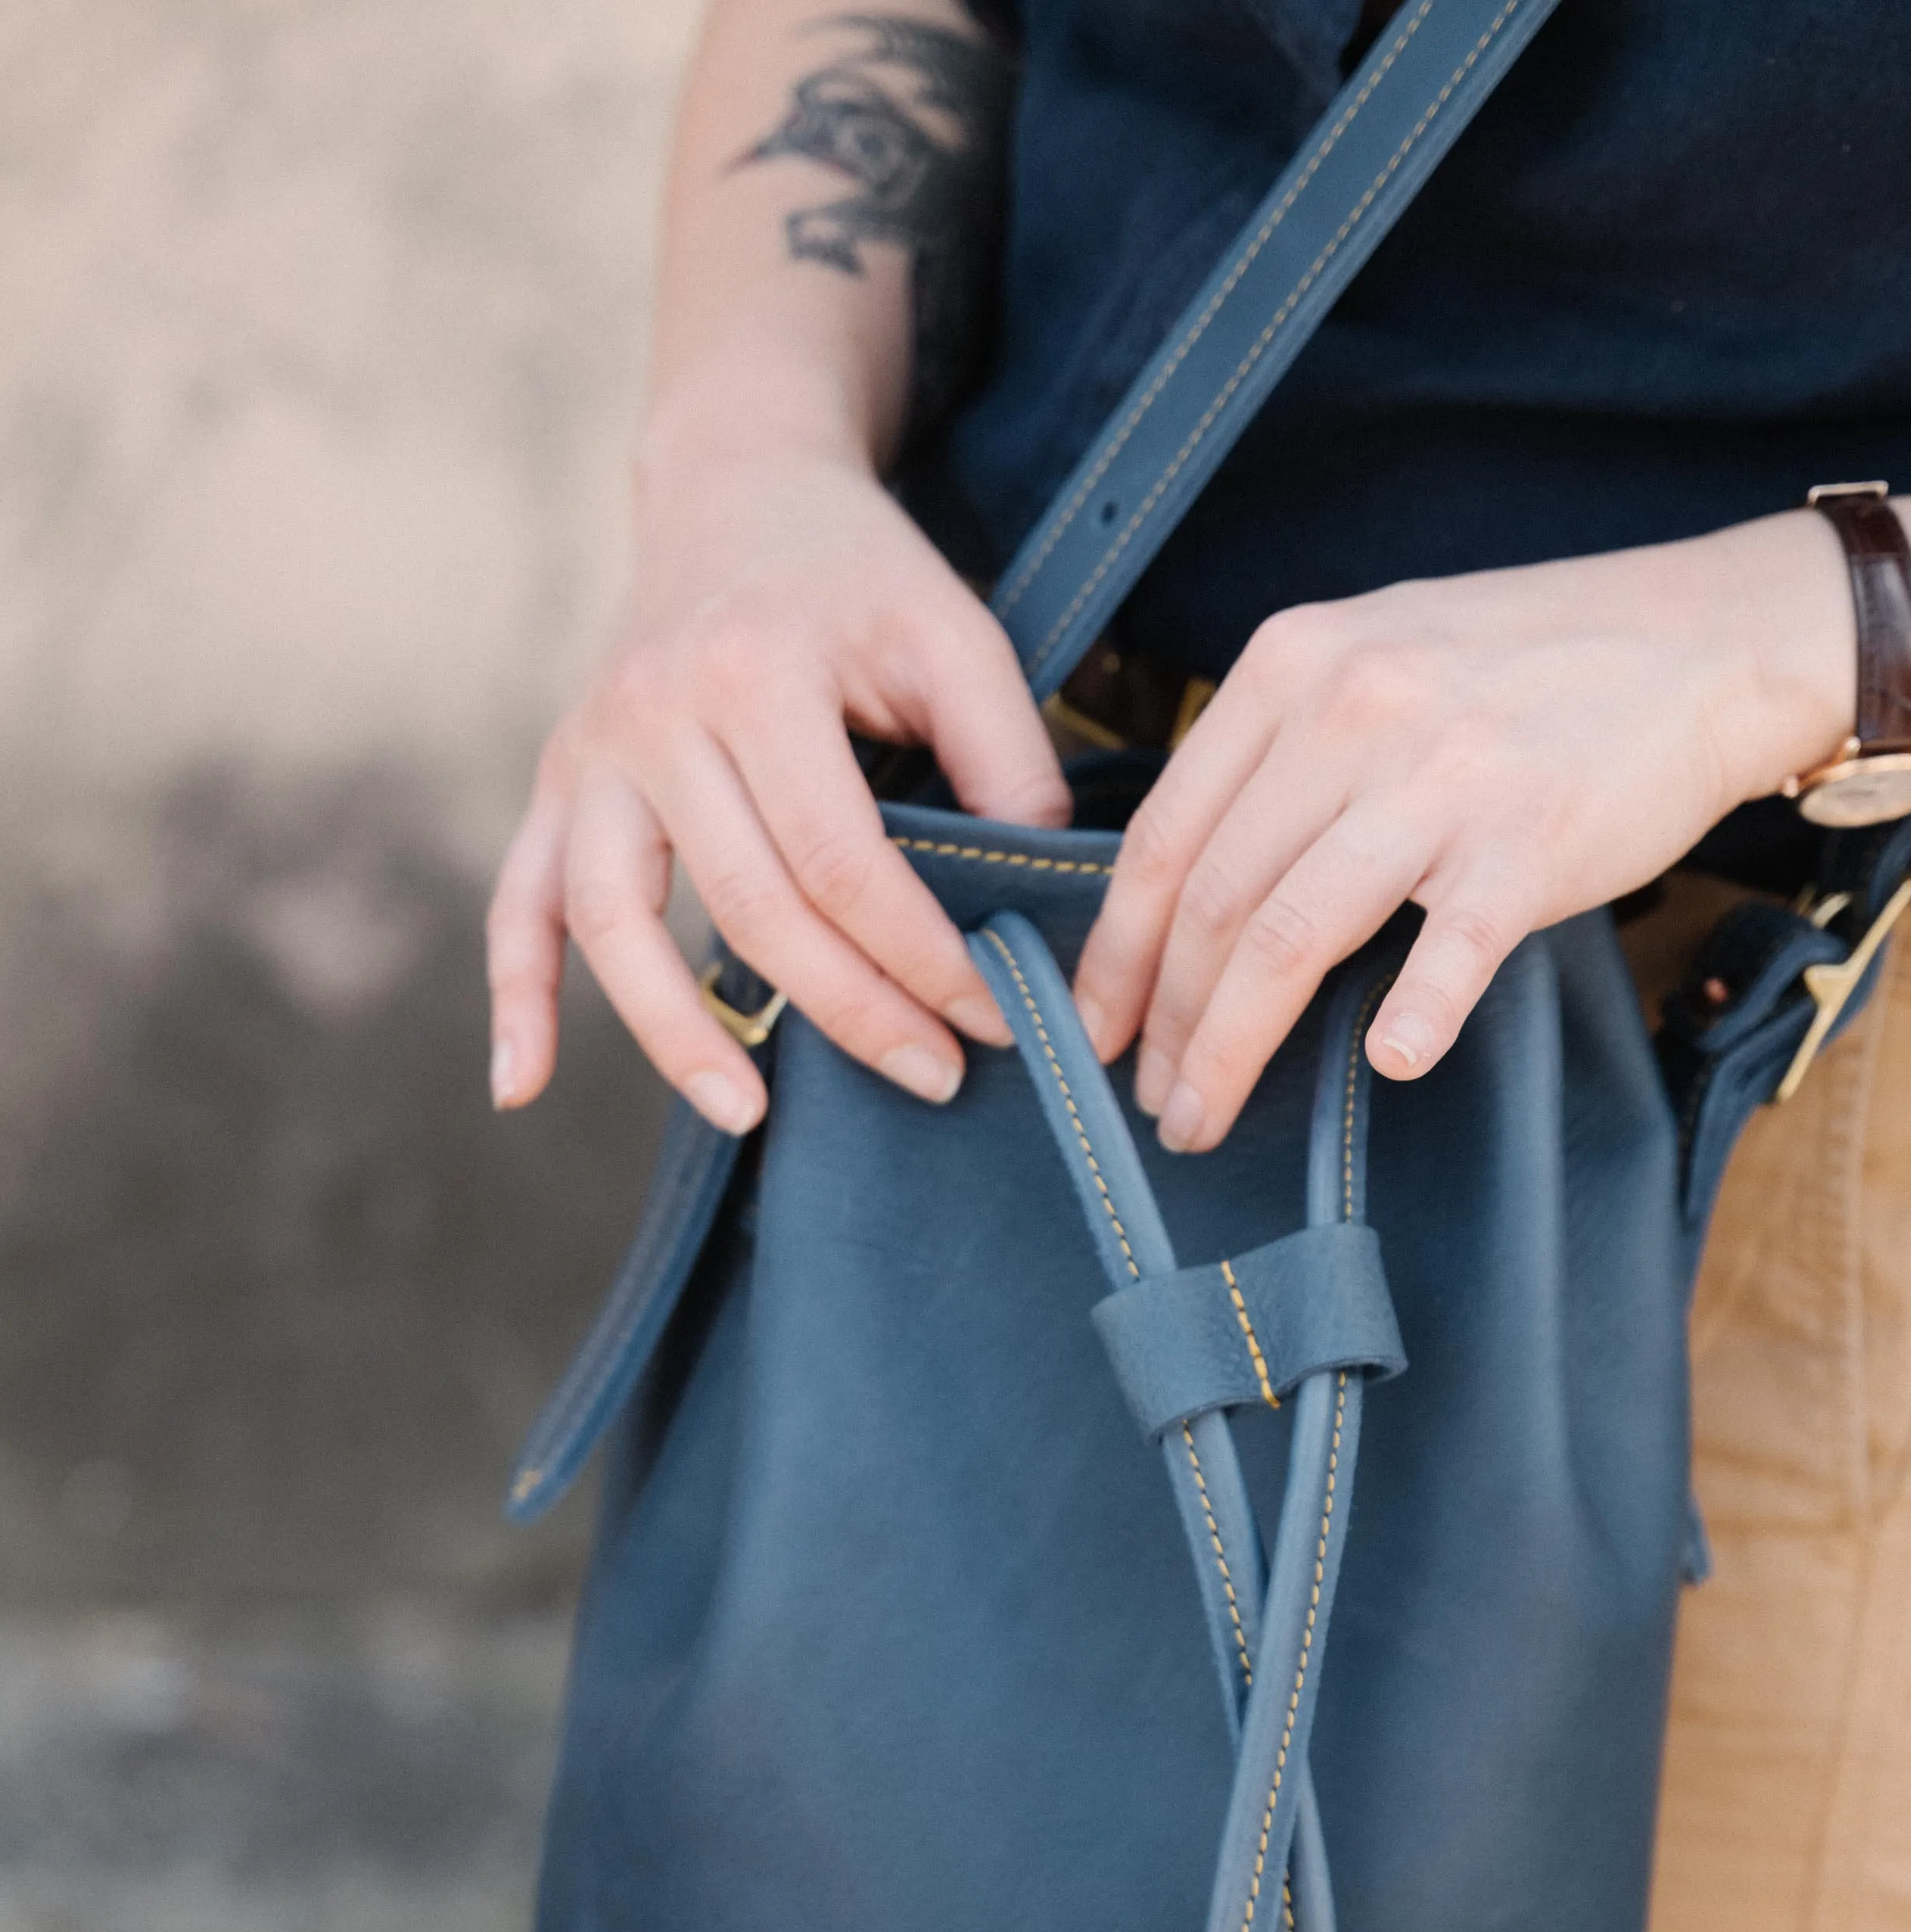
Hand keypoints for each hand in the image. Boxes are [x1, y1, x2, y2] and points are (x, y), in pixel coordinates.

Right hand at [487, 434, 1069, 1131]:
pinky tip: (520, 1087)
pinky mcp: (556, 782)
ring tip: (748, 1115)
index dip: (922, 956)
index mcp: (756, 670)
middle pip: (745, 906)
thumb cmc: (858, 575)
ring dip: (675, 1033)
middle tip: (933, 1078)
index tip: (993, 1018)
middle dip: (848, 1010)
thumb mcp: (954, 633)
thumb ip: (1007, 757)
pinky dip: (517, 997)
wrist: (735, 485)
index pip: (844, 861)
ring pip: (614, 920)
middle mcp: (654, 712)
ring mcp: (589, 751)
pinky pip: (520, 901)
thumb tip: (1042, 901)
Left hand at [1073, 512, 1850, 1149]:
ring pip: (1286, 936)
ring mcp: (1441, 775)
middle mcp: (1350, 710)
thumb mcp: (1376, 657)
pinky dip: (1409, 1018)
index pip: (1164, 832)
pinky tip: (1390, 1063)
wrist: (1708, 640)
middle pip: (1212, 899)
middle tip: (1154, 1099)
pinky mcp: (1529, 837)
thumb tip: (1192, 880)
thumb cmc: (1533, 665)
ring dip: (1231, 1047)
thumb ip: (1284, 747)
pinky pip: (1445, 949)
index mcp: (1292, 665)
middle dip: (1166, 1022)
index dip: (1115, 950)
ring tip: (1205, 1115)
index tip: (1096, 1027)